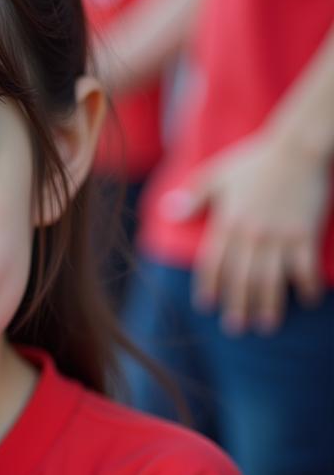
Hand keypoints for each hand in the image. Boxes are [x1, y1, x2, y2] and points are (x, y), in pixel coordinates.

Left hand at [161, 130, 329, 333]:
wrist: (296, 147)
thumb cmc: (254, 159)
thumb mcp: (217, 174)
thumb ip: (193, 197)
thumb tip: (168, 212)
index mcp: (227, 222)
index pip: (213, 263)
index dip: (208, 285)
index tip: (206, 305)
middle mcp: (250, 233)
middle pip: (240, 278)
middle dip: (236, 305)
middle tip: (235, 328)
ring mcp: (278, 235)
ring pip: (270, 278)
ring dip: (267, 305)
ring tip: (266, 325)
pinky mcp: (304, 232)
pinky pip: (304, 266)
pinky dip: (306, 285)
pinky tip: (307, 300)